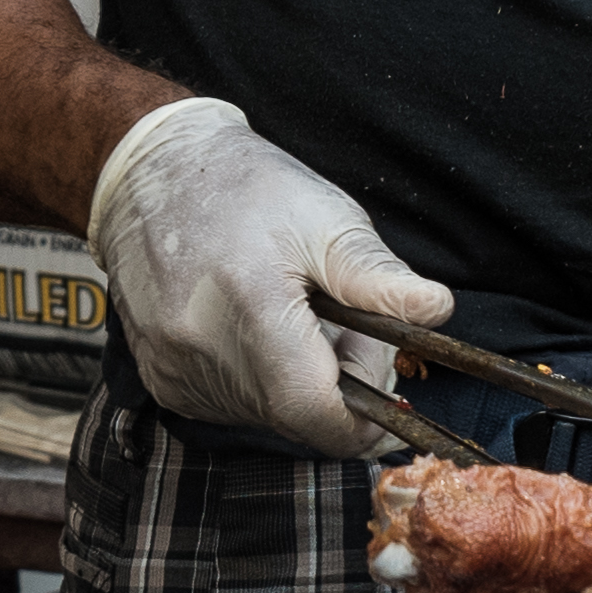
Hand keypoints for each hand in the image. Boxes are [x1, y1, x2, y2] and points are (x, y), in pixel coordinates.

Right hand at [87, 97, 452, 458]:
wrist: (154, 174)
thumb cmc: (247, 188)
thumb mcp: (326, 218)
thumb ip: (378, 277)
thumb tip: (437, 312)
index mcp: (249, 307)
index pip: (315, 411)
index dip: (362, 418)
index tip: (388, 397)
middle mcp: (200, 350)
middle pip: (296, 416)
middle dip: (337, 387)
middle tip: (344, 325)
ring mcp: (174, 371)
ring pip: (265, 415)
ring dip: (298, 382)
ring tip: (296, 315)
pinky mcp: (161, 381)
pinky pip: (231, 405)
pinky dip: (260, 381)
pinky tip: (257, 329)